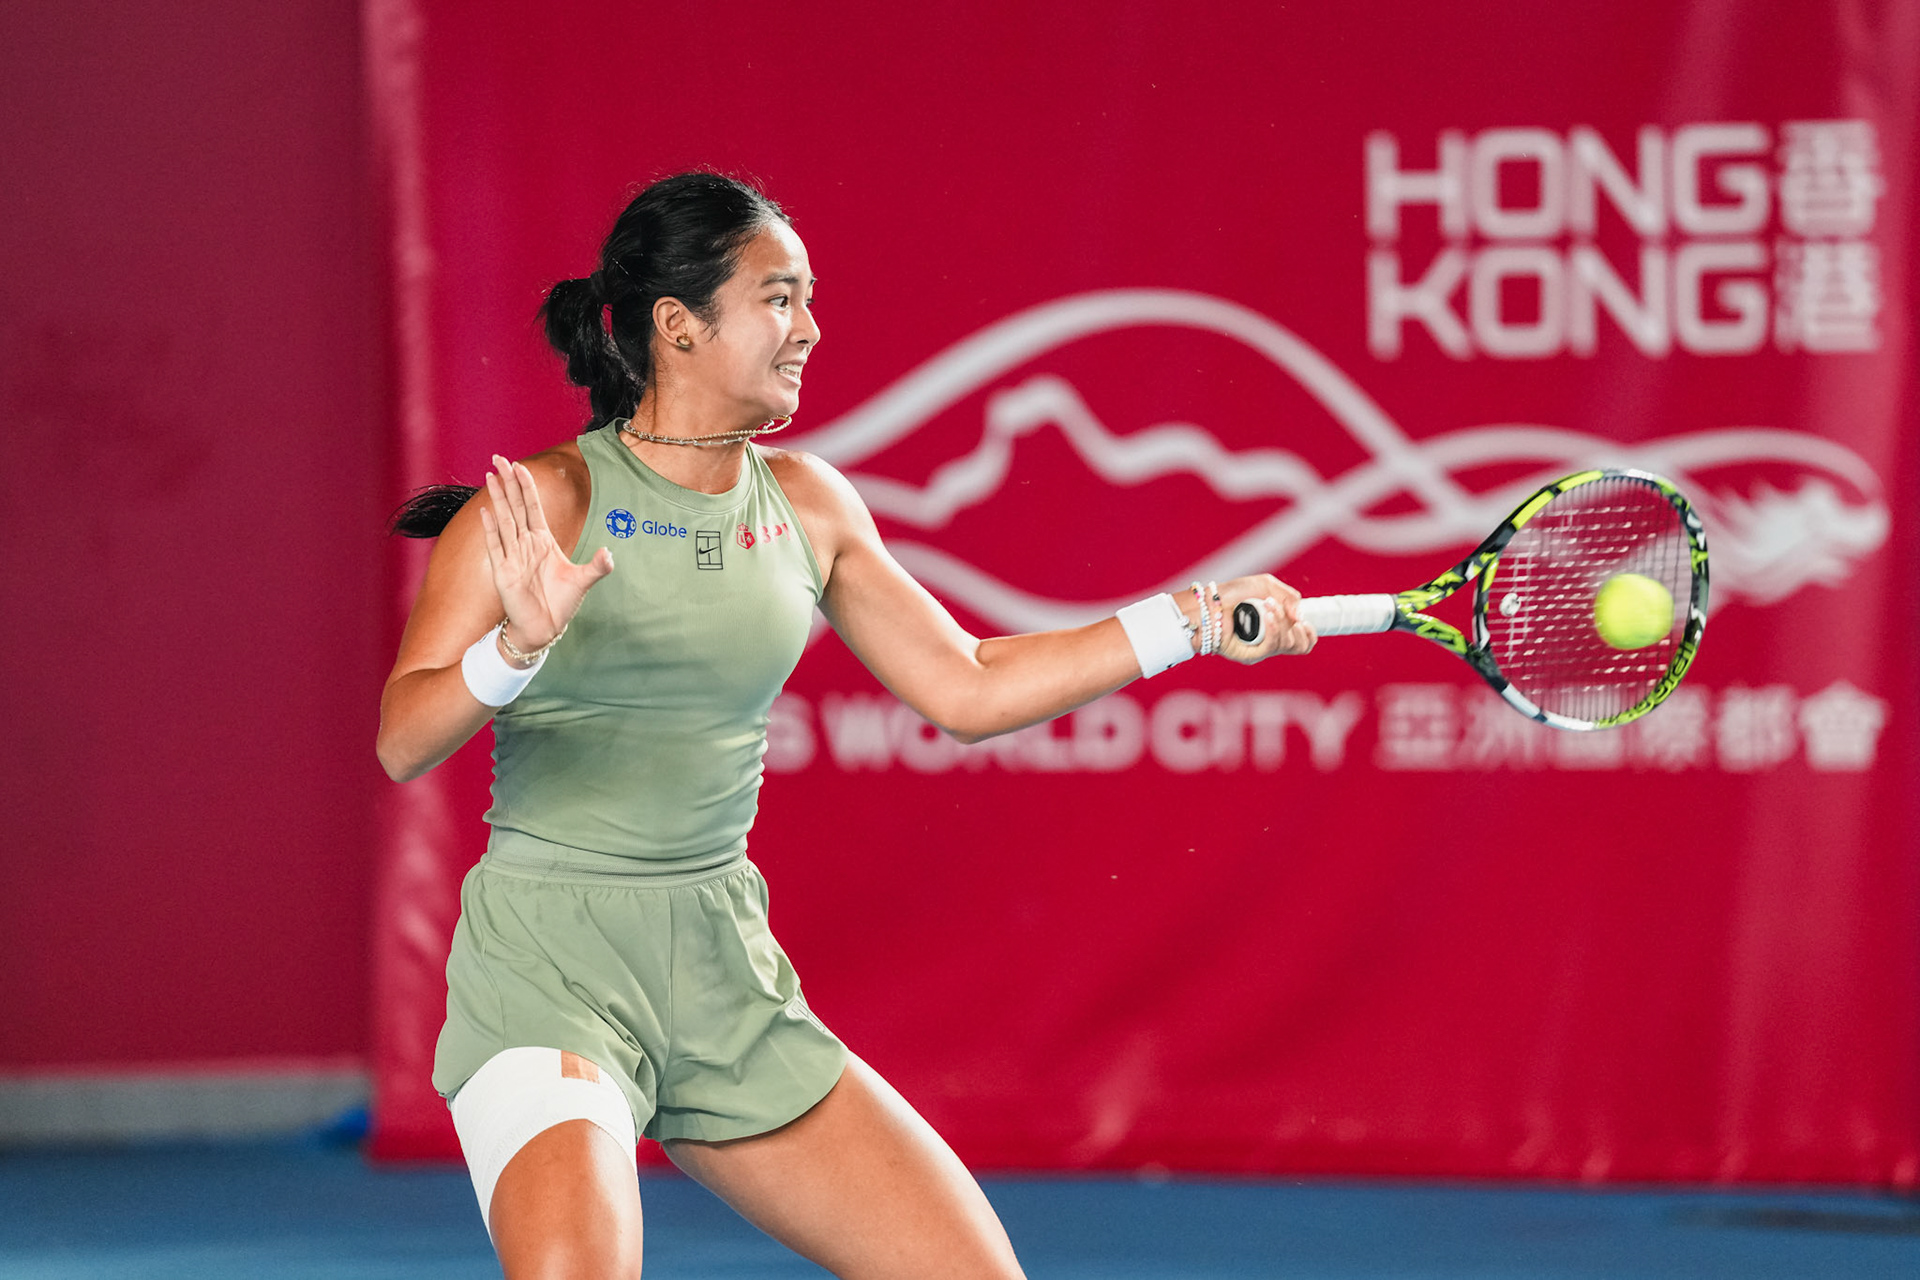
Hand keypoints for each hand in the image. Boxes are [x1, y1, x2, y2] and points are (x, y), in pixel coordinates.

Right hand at [478, 454, 614, 657]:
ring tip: (490, 474)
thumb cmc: (560, 604)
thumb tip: (611, 554)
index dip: (527, 486)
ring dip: (497, 497)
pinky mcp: (504, 571)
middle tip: (499, 457)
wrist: (544, 628)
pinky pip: (496, 545)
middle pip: (515, 506)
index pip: (533, 507)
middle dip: (508, 482)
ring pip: (504, 519)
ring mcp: (513, 556)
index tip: (521, 465)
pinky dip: (491, 528)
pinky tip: (486, 510)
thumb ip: (598, 566)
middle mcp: (526, 544)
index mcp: (543, 541)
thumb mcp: (583, 581)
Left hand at [1213, 573, 1315, 661]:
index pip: (1303, 642)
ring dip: (1282, 621)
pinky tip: (1267, 615)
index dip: (1310, 634)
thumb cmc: (1232, 593)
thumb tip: (1300, 617)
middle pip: (1300, 645)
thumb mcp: (1266, 586)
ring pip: (1288, 644)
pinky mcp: (1250, 656)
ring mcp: (1261, 650)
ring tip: (1268, 605)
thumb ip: (1289, 596)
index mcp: (1277, 629)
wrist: (1208, 604)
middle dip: (1297, 625)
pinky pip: (1272, 647)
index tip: (1304, 620)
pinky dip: (1274, 628)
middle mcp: (1271, 642)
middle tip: (1281, 608)